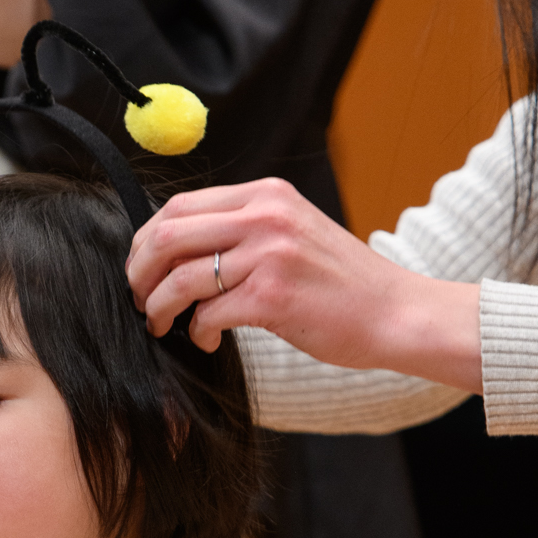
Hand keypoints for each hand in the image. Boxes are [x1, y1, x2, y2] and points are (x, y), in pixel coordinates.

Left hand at [126, 176, 484, 388]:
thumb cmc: (342, 285)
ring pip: (180, 277)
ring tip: (162, 325)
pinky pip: (208, 313)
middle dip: (140, 273)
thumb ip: (246, 229)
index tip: (142, 270)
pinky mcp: (274, 295)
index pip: (179, 205)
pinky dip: (197, 332)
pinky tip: (207, 341)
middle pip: (167, 234)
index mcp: (267, 195)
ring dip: (159, 308)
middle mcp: (266, 215)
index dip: (146, 240)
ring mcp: (270, 254)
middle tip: (140, 300)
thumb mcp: (295, 233)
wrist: (397, 313)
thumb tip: (179, 250)